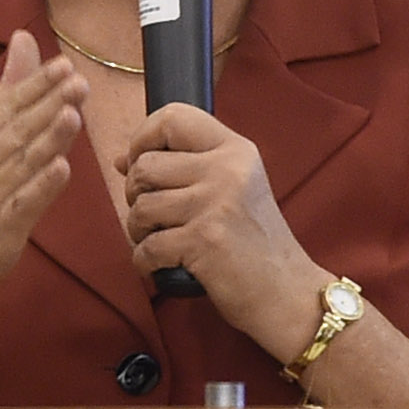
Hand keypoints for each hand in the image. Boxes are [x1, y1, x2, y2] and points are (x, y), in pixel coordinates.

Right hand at [0, 30, 87, 303]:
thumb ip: (9, 91)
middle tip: (77, 82)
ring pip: (21, 164)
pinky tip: (61, 170)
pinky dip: (40, 188)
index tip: (64, 65)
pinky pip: (21, 206)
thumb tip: (24, 38)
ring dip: (47, 140)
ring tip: (72, 115)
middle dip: (48, 105)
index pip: (9, 106)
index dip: (36, 86)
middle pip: (18, 130)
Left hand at [117, 106, 322, 354]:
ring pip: (140, 207)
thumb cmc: (253, 242)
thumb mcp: (232, 188)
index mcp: (236, 149)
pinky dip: (145, 262)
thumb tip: (122, 159)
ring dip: (139, 231)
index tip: (140, 161)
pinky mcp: (203, 241)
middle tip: (155, 216)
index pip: (174, 117)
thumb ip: (184, 167)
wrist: (286, 291)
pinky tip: (165, 265)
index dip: (144, 137)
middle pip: (145, 165)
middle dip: (135, 195)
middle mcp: (227, 169)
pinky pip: (146, 247)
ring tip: (162, 242)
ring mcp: (216, 204)